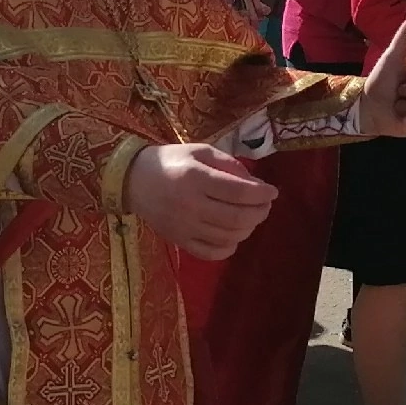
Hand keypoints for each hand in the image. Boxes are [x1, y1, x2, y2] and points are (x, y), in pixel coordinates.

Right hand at [124, 143, 276, 261]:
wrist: (132, 180)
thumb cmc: (170, 161)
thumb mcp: (199, 151)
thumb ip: (228, 163)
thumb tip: (254, 183)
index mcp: (196, 178)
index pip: (239, 192)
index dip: (262, 194)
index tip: (273, 191)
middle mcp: (191, 205)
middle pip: (238, 217)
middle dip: (260, 212)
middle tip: (265, 205)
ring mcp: (184, 227)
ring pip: (228, 237)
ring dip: (248, 229)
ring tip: (251, 217)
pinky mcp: (179, 241)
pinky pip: (211, 253)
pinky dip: (229, 247)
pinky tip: (233, 235)